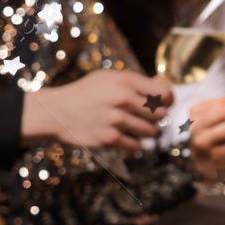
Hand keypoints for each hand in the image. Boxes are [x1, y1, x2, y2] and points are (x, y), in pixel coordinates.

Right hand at [22, 69, 170, 152]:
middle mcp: (122, 98)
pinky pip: (137, 146)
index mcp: (125, 81)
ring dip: (144, 132)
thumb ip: (136, 82)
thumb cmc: (86, 93)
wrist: (56, 111)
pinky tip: (124, 137)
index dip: (168, 101)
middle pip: (161, 114)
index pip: (165, 93)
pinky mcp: (109, 139)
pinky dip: (134, 145)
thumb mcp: (108, 78)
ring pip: (151, 132)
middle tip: (144, 118)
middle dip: (155, 118)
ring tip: (131, 127)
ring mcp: (116, 120)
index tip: (163, 105)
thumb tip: (164, 85)